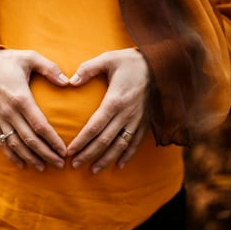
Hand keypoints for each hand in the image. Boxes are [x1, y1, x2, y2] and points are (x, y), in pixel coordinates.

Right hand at [0, 49, 68, 171]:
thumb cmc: (9, 61)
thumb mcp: (30, 57)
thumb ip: (50, 68)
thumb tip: (68, 82)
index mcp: (21, 98)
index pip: (40, 126)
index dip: (53, 140)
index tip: (64, 151)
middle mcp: (9, 112)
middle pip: (29, 140)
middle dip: (46, 154)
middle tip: (60, 164)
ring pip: (15, 145)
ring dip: (30, 158)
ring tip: (44, 168)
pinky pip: (1, 142)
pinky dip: (12, 155)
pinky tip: (22, 165)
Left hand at [67, 48, 149, 173]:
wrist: (161, 64)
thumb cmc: (130, 61)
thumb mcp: (108, 59)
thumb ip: (88, 69)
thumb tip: (70, 81)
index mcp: (115, 100)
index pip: (94, 127)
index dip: (81, 141)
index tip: (69, 152)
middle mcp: (126, 114)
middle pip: (105, 140)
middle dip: (89, 154)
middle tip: (74, 165)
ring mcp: (137, 120)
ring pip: (120, 145)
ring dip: (106, 159)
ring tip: (94, 170)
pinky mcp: (146, 121)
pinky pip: (136, 142)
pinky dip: (127, 155)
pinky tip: (119, 165)